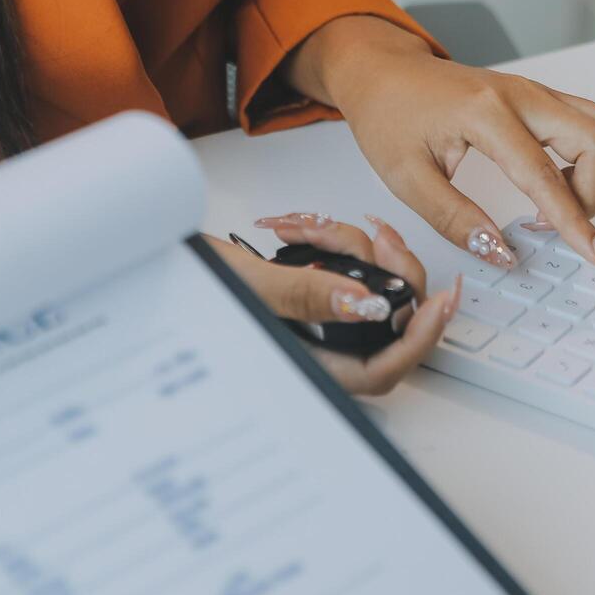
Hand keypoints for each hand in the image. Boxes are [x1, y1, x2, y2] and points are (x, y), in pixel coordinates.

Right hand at [208, 212, 458, 395]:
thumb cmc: (185, 288)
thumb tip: (365, 305)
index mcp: (307, 367)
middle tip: (384, 237)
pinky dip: (338, 246)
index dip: (419, 339)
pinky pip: (344, 273)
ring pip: (368, 291)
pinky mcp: (308, 297)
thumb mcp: (249, 288)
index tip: (443, 300)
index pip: (383, 369)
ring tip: (319, 226)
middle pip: (387, 326)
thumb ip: (307, 299)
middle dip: (393, 275)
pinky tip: (311, 229)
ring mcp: (315, 324)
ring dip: (358, 250)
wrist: (151, 258)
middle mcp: (317, 351)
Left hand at [284, 15, 594, 276]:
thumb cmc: (388, 117)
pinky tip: (552, 179)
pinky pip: (590, 120)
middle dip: (590, 195)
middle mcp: (521, 94)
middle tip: (549, 226)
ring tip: (553, 202)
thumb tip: (501, 253)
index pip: (544, 176)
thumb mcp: (406, 178)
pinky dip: (589, 155)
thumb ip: (455, 219)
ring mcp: (535, 90)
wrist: (382, 71)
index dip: (575, 223)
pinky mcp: (539, 94)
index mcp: (485, 113)